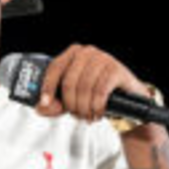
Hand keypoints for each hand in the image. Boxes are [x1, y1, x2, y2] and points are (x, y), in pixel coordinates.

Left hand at [36, 44, 150, 122]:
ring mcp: (103, 59)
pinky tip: (98, 112)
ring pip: (84, 88)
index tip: (45, 102)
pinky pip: (100, 91)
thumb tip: (42, 107)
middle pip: (68, 82)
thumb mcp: (72, 99)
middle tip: (76, 114)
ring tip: (88, 115)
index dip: (48, 87)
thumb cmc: (97, 93)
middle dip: (71, 104)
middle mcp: (87, 53)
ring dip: (84, 108)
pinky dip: (97, 106)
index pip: (55, 68)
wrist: (127, 96)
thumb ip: (54, 104)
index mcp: (73, 54)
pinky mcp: (116, 70)